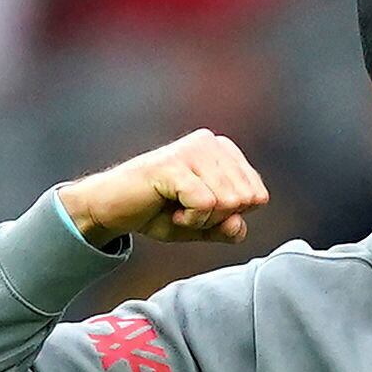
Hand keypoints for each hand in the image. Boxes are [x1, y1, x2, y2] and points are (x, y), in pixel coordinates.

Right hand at [59, 129, 270, 246]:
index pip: (258, 197)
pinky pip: (205, 204)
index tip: (200, 208)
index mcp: (225, 151)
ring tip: (176, 207)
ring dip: (200, 219)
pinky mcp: (175, 164)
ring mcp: (193, 149)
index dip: (230, 216)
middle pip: (244, 200)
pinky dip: (189, 219)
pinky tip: (169, 208)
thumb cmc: (159, 212)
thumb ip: (229, 228)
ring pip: (227, 202)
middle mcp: (212, 142)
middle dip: (216, 218)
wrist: (113, 208)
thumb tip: (238, 224)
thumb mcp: (204, 227)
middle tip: (184, 209)